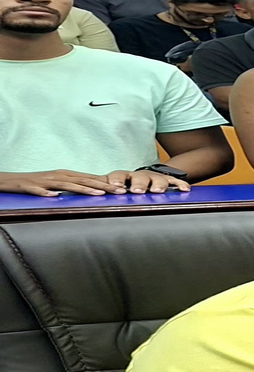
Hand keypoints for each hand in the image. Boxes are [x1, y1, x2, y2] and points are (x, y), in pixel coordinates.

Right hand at [0, 169, 117, 196]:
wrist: (11, 180)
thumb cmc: (38, 182)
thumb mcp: (60, 183)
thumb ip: (76, 186)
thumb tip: (96, 190)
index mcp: (66, 175)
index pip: (91, 179)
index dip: (108, 183)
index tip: (124, 189)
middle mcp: (58, 176)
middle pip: (84, 180)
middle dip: (103, 186)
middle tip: (120, 192)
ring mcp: (45, 181)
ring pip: (66, 184)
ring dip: (82, 189)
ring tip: (98, 194)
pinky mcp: (30, 186)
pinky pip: (39, 190)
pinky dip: (47, 193)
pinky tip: (54, 196)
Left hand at [104, 168, 190, 193]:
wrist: (146, 178)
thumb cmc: (124, 187)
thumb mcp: (110, 189)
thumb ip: (98, 193)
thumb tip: (76, 196)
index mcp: (122, 176)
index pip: (117, 175)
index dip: (115, 180)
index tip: (113, 185)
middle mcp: (138, 175)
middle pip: (138, 177)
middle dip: (138, 183)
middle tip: (137, 191)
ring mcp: (153, 177)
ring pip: (156, 178)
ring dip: (157, 184)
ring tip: (157, 191)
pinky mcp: (167, 180)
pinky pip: (175, 181)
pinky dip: (179, 184)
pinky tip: (184, 189)